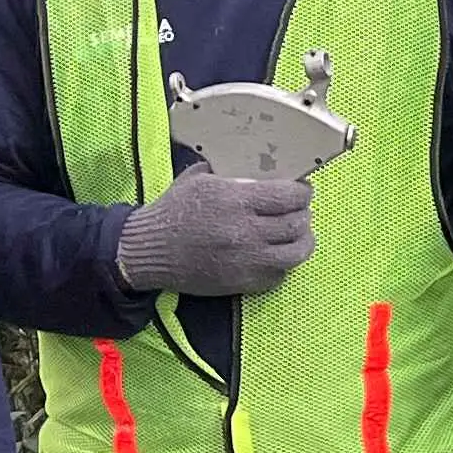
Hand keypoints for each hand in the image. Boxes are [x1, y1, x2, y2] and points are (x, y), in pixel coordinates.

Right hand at [114, 168, 315, 299]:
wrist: (149, 250)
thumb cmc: (172, 212)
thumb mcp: (198, 179)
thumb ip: (229, 173)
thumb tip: (254, 169)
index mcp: (235, 200)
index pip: (289, 196)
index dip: (302, 193)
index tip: (302, 191)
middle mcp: (245, 231)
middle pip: (297, 224)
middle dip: (303, 214)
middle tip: (299, 210)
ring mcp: (246, 260)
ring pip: (296, 252)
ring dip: (302, 241)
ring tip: (297, 234)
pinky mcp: (242, 283)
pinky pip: (279, 275)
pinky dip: (283, 263)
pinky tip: (276, 253)